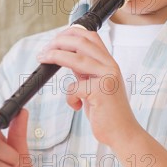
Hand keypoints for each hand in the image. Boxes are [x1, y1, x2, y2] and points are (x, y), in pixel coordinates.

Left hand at [37, 27, 137, 145]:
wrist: (123, 133)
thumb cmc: (108, 112)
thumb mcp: (96, 85)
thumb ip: (85, 71)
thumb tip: (66, 57)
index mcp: (109, 63)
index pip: (91, 37)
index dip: (71, 33)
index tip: (56, 39)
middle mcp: (110, 67)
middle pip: (82, 42)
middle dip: (59, 42)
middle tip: (45, 49)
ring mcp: (107, 78)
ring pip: (76, 59)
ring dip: (54, 56)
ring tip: (43, 58)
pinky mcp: (101, 93)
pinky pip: (74, 88)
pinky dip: (70, 97)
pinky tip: (76, 105)